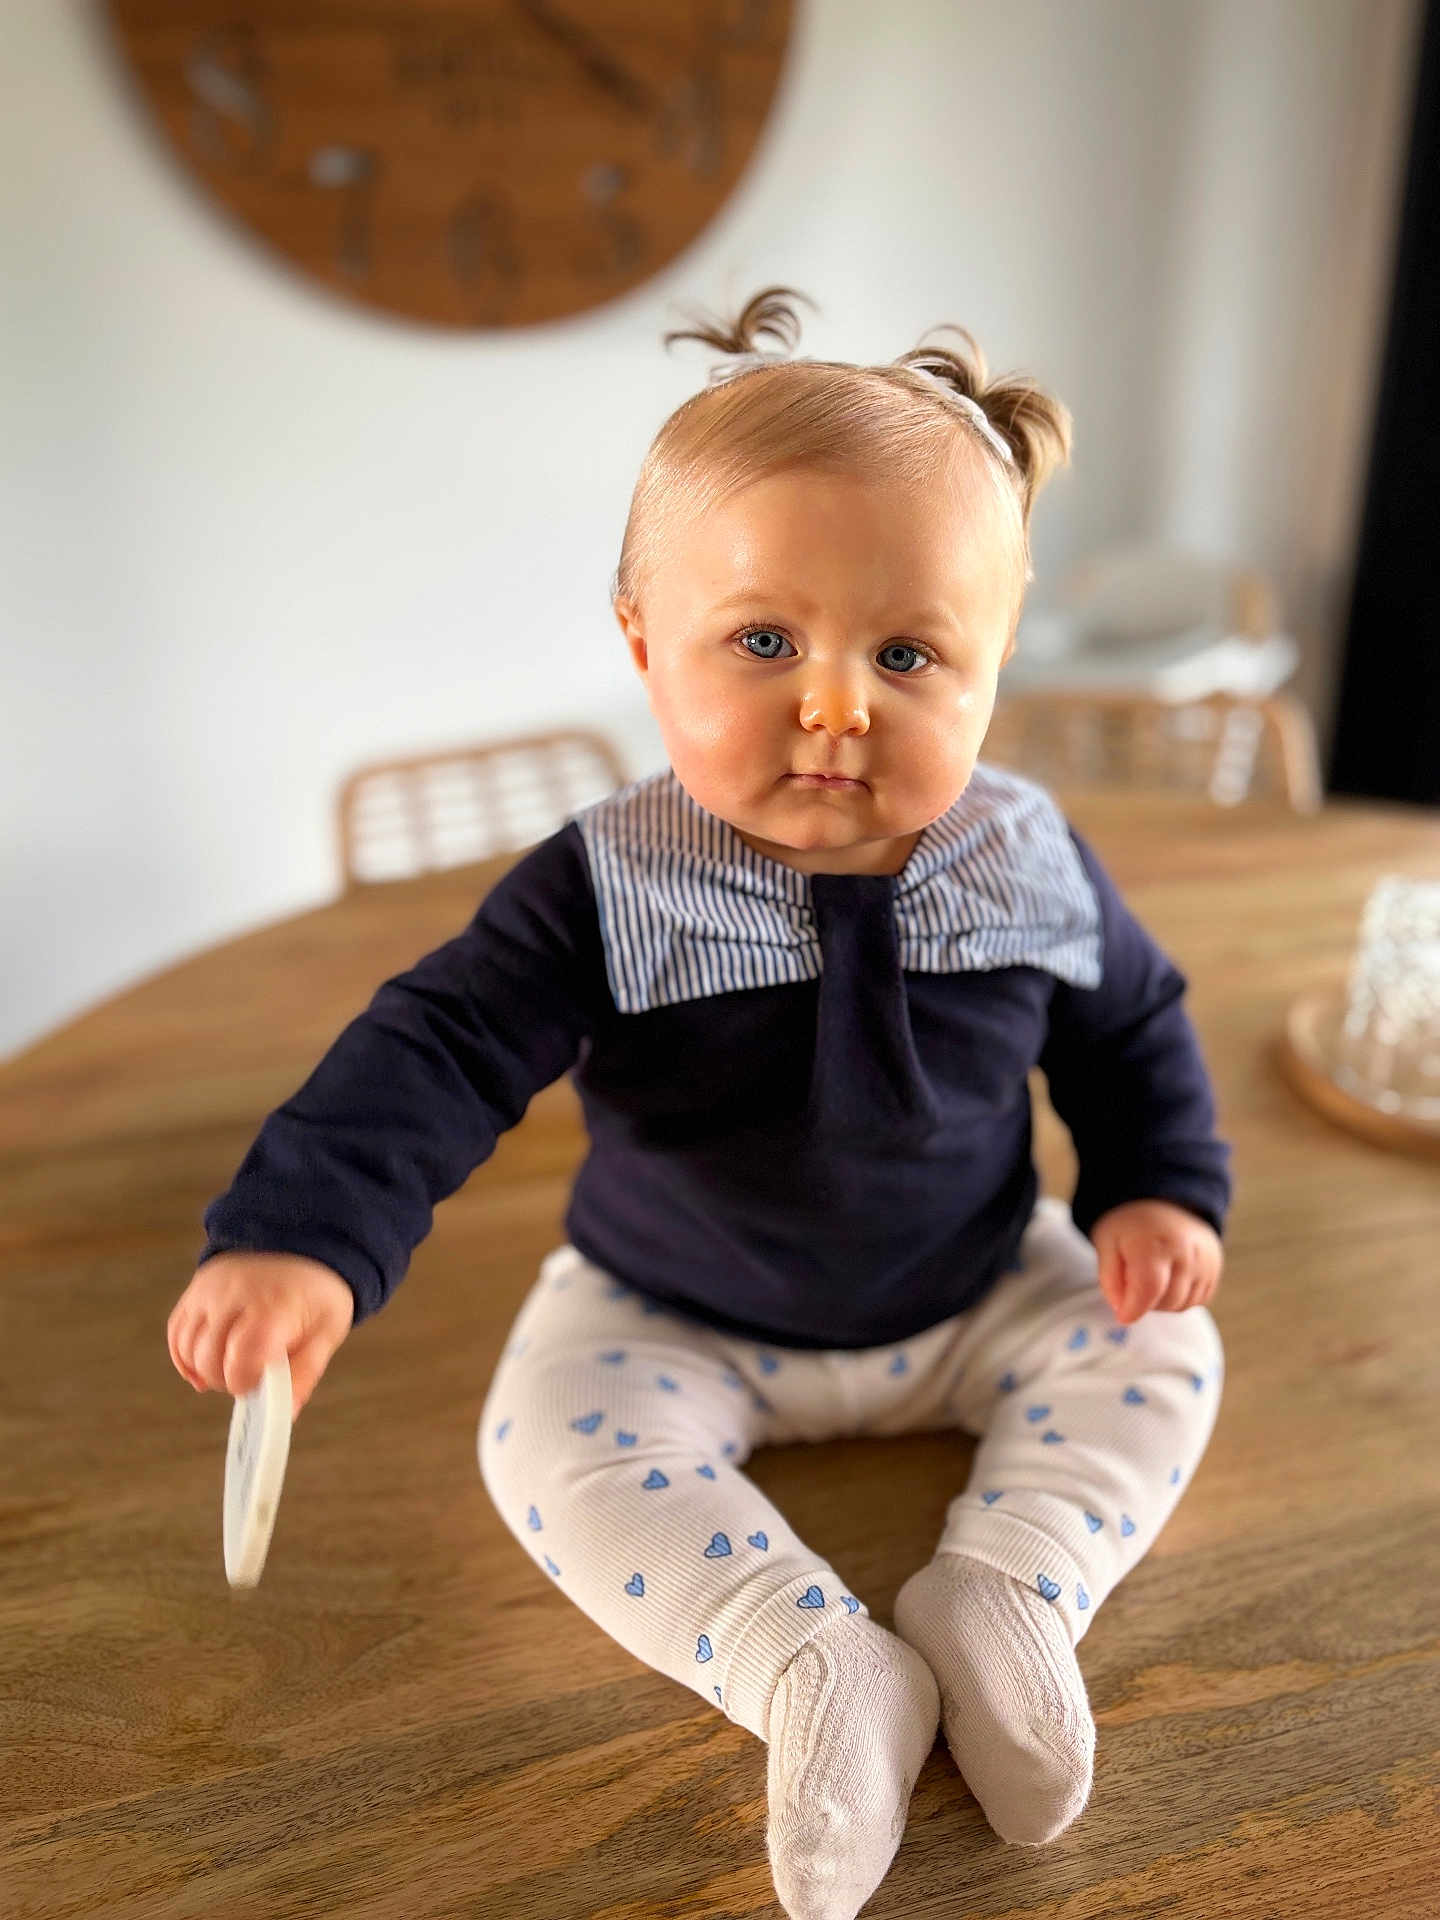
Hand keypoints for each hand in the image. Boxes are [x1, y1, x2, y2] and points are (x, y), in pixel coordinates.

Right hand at [167, 1251, 354, 1420]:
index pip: (242, 1356)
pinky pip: (176, 1332)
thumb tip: (284, 1413)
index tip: (257, 1385)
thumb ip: (304, 1373)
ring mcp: (210, 1289)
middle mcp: (235, 1294)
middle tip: (250, 1379)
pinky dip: (185, 1357)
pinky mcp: (196, 1289)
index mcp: (274, 1306)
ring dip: (205, 1371)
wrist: (302, 1242)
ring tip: (232, 1369)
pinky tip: (204, 1368)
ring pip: (188, 1348)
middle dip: (227, 1381)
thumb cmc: (316, 1294)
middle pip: (210, 1357)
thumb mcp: (326, 1332)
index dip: (244, 1381)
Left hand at [1090, 1200, 1222, 1325]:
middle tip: (1134, 1283)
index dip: (1133, 1308)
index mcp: (1154, 1243)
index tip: (1122, 1314)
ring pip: (1183, 1305)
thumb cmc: (1131, 1224)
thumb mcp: (1106, 1243)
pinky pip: (1198, 1300)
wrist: (1164, 1200)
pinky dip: (1180, 1298)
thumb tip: (1121, 1310)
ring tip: (1152, 1277)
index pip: (1148, 1290)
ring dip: (1163, 1302)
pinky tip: (1169, 1278)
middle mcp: (1185, 1252)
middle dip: (1145, 1303)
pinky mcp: (1215, 1267)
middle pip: (1166, 1301)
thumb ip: (1110, 1279)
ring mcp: (1205, 1260)